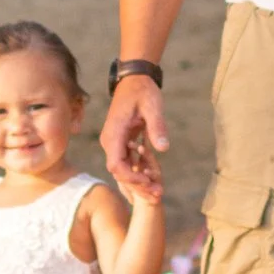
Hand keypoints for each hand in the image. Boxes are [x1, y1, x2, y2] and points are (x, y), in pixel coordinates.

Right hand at [100, 75, 167, 201]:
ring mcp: (114, 142)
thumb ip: (157, 127)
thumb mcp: (153, 106)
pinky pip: (127, 162)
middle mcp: (109, 140)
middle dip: (137, 185)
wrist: (134, 80)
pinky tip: (153, 179)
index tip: (148, 182)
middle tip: (158, 194)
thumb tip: (163, 148)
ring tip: (158, 190)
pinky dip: (139, 172)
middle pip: (119, 171)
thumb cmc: (142, 91)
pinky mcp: (120, 142)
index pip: (116, 164)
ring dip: (139, 181)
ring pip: (123, 169)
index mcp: (114, 133)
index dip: (131, 177)